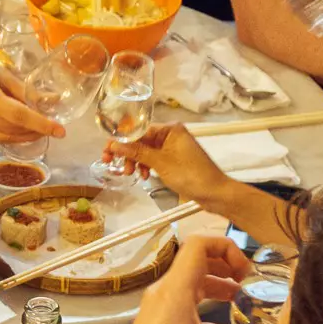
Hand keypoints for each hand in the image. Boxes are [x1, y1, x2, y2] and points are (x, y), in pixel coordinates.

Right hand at [0, 47, 64, 142]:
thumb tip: (54, 101)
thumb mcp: (1, 73)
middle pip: (14, 130)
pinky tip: (15, 128)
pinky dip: (7, 135)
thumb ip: (26, 90)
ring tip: (36, 128)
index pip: (20, 116)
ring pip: (4, 138)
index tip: (61, 131)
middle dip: (35, 130)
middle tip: (50, 126)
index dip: (42, 125)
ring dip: (23, 135)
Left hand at [97, 236, 276, 323]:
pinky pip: (184, 303)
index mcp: (176, 290)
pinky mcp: (156, 320)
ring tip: (241, 302)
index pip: (199, 244)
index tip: (246, 271)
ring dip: (217, 287)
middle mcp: (165, 291)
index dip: (227, 247)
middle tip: (248, 284)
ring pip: (191, 282)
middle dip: (226, 267)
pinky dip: (206, 308)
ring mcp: (158, 305)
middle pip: (197, 261)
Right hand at [105, 123, 226, 205]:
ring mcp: (173, 147)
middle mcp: (171, 135)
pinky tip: (144, 176)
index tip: (108, 151)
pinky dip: (147, 166)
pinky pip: (154, 159)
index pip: (139, 131)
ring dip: (136, 161)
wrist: (215, 193)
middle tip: (113, 165)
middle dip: (128, 154)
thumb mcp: (160, 163)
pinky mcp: (174, 159)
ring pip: (146, 151)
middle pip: (141, 141)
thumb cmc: (191, 175)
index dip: (122, 141)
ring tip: (131, 174)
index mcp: (170, 129)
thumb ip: (137, 153)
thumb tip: (115, 145)